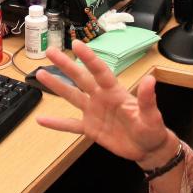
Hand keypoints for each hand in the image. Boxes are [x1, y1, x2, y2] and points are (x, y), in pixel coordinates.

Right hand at [35, 40, 171, 164]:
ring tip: (40, 74)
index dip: (88, 58)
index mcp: (115, 92)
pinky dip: (56, 123)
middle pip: (80, 78)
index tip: (77, 44)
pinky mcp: (90, 128)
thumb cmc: (152, 129)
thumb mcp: (151, 116)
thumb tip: (151, 80)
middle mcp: (101, 98)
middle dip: (65, 65)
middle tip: (50, 51)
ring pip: (71, 96)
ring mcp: (93, 112)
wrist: (148, 148)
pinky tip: (41, 120)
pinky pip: (70, 125)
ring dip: (56, 86)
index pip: (99, 71)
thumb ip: (147, 99)